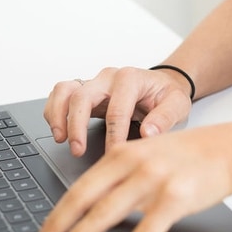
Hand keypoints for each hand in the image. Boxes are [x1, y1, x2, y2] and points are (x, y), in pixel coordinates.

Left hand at [33, 123, 231, 231]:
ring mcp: (152, 180)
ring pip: (105, 215)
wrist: (231, 149)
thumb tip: (92, 207)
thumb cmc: (189, 156)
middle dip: (57, 228)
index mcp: (121, 153)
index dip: (56, 213)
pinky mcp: (174, 199)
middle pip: (83, 199)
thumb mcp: (147, 154)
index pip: (78, 187)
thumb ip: (119, 175)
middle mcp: (132, 164)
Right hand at [43, 66, 192, 155]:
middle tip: (77, 150)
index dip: (113, 134)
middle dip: (77, 126)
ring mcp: (93, 82)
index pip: (116, 109)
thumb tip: (148, 133)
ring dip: (58, 115)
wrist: (161, 86)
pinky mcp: (84, 90)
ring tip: (61, 139)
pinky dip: (54, 110)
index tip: (113, 154)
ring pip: (65, 90)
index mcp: (130, 78)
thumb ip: (164, 118)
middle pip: (82, 96)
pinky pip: (60, 94)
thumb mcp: (177, 105)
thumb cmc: (167, 95)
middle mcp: (108, 77)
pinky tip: (58, 130)